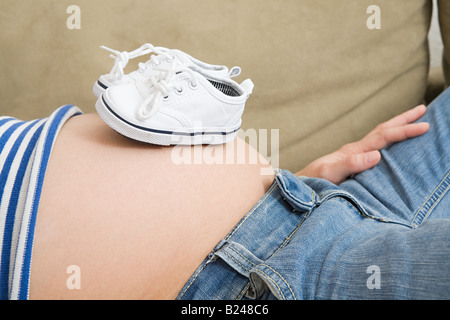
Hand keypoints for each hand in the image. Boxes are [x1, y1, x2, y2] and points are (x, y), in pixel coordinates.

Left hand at [295, 104, 429, 183]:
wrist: (298, 187)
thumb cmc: (311, 182)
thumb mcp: (329, 173)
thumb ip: (350, 164)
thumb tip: (376, 155)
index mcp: (353, 151)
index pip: (383, 137)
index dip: (404, 131)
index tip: (424, 126)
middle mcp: (354, 151)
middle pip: (382, 130)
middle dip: (403, 120)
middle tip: (423, 109)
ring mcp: (353, 156)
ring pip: (379, 137)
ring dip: (396, 128)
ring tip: (412, 121)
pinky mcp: (351, 164)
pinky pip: (374, 149)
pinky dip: (387, 142)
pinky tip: (392, 146)